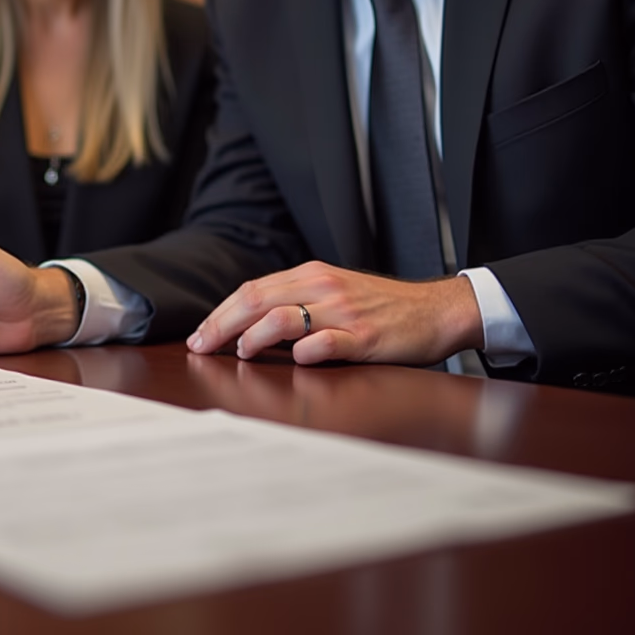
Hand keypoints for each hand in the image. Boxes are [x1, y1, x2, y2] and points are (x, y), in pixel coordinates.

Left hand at [185, 261, 483, 366]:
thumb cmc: (380, 307)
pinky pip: (326, 341)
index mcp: (310, 275)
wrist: (434, 310)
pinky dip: (304, 351)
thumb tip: (248, 326)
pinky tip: (294, 360)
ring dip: (254, 337)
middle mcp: (322, 287)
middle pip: (257, 300)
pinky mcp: (365, 337)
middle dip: (222, 325)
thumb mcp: (332, 292)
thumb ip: (295, 302)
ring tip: (241, 353)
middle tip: (201, 346)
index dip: (221, 313)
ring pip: (283, 317)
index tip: (199, 335)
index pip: (252, 289)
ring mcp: (343, 312)